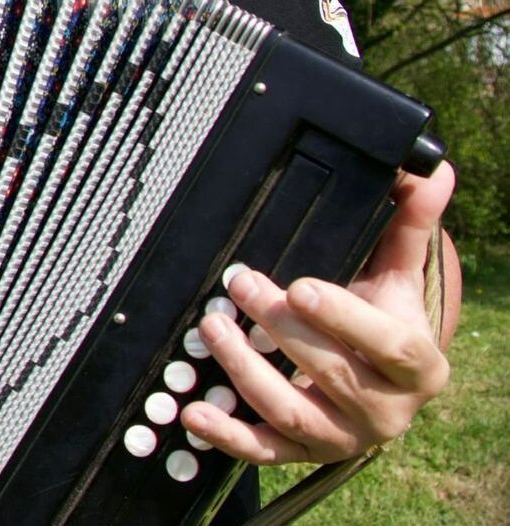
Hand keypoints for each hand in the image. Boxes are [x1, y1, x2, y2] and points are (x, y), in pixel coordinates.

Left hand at [181, 163, 456, 463]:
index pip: (390, 346)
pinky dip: (227, 436)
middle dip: (280, 326)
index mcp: (418, 367)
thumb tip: (428, 169)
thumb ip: (406, 226)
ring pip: (292, 412)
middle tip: (239, 284)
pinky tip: (195, 412)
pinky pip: (263, 452)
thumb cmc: (382, 322)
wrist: (377, 383)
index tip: (300, 285)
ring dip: (245, 370)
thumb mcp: (396, 277)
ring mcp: (342, 436)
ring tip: (212, 326)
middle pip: (331, 372)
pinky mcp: (302, 454)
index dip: (346, 319)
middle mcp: (387, 411)